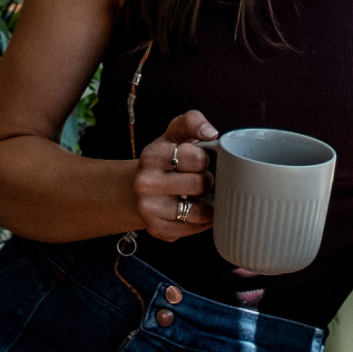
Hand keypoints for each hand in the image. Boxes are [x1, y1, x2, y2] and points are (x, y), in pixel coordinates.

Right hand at [135, 110, 217, 241]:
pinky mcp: (156, 228)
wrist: (142, 187)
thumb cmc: (167, 159)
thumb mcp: (175, 135)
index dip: (205, 159)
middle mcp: (145, 183)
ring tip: (201, 196)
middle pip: (200, 184)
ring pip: (198, 212)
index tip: (198, 161)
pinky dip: (201, 222)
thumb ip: (192, 122)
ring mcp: (148, 208)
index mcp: (152, 155)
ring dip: (208, 205)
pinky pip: (193, 229)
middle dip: (207, 181)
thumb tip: (210, 132)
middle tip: (201, 180)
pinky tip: (196, 211)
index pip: (198, 158)